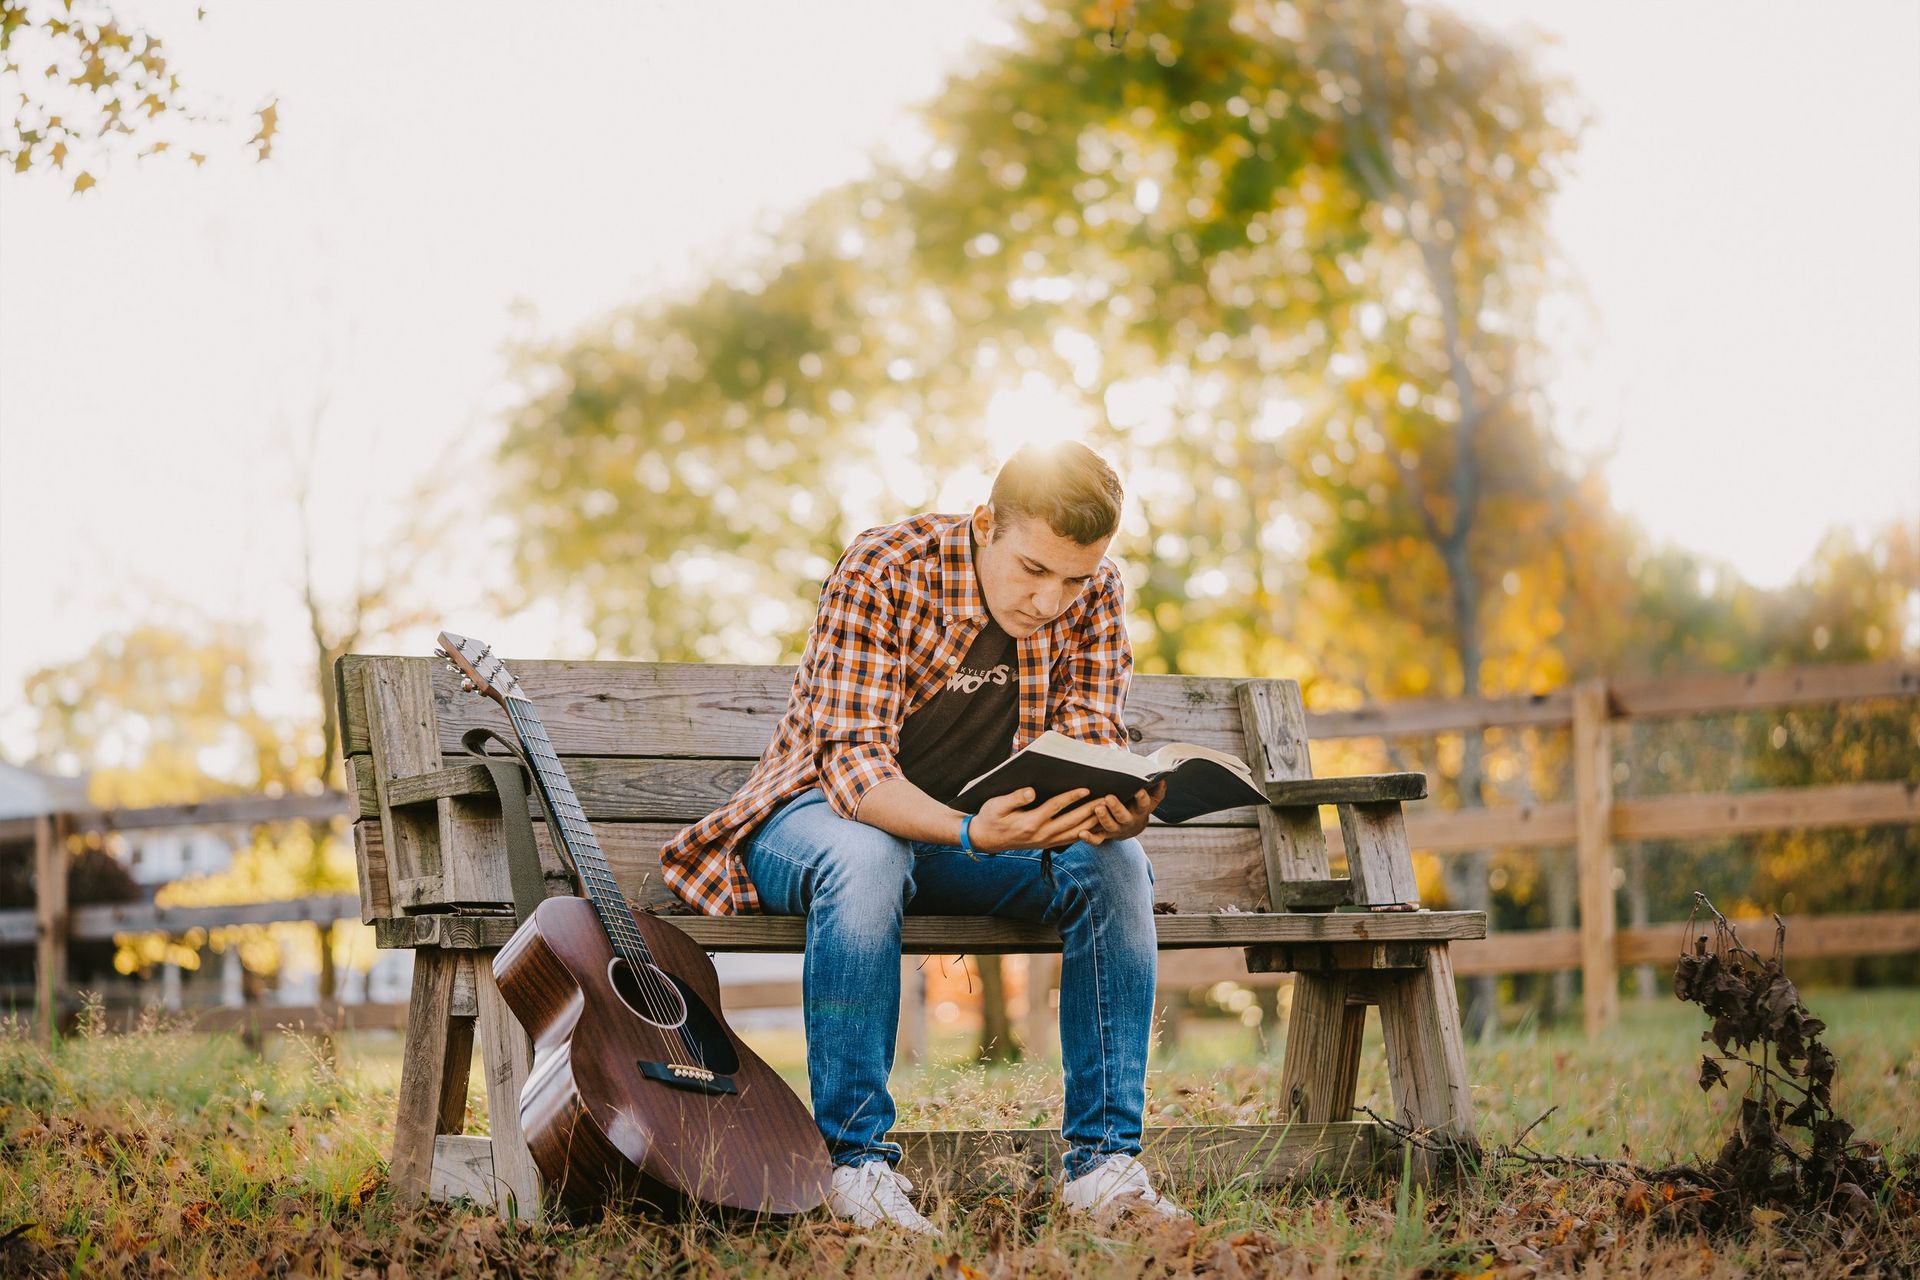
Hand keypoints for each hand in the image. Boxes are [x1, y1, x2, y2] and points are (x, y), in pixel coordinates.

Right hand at [970, 787, 1113, 853]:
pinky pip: (1070, 839)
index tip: (1086, 788)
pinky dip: (1085, 833)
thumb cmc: (990, 817)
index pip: (1055, 807)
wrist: (985, 839)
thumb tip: (1031, 791)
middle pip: (1072, 821)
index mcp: (1030, 822)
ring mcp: (1045, 841)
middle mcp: (1041, 834)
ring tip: (1106, 811)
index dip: (1072, 797)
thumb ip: (1014, 798)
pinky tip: (1095, 825)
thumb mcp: (996, 805)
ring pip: (1075, 833)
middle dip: (1090, 810)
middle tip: (1107, 799)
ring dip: (1092, 822)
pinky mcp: (1047, 844)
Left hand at [1081, 779, 1165, 844]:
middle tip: (1109, 798)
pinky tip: (1081, 833)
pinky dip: (1089, 838)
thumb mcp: (1149, 797)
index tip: (1138, 790)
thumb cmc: (1137, 805)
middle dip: (1117, 808)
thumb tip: (1160, 775)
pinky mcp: (1105, 835)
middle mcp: (1129, 821)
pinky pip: (1097, 840)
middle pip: (1124, 817)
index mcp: (1140, 810)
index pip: (1144, 805)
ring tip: (1098, 808)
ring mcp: (1116, 829)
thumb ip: (1153, 786)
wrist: (1132, 827)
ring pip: (1110, 826)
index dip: (1142, 798)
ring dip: (1104, 818)